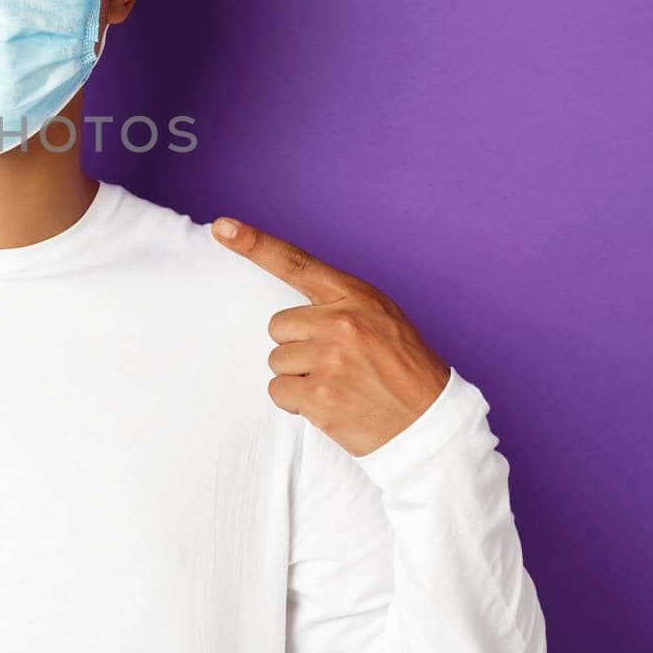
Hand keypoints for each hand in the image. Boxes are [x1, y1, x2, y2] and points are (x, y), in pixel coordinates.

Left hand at [211, 216, 450, 456]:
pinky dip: (297, 403)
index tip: (221, 227)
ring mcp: (330, 359)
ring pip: (277, 361)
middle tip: (338, 366)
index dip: (254, 243)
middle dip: (298, 347)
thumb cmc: (404, 371)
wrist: (431, 425)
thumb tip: (297, 312)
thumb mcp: (382, 319)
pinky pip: (278, 391)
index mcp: (355, 296)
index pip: (295, 262)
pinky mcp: (320, 395)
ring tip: (339, 387)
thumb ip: (341, 306)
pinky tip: (330, 406)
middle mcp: (340, 322)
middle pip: (278, 327)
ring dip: (298, 378)